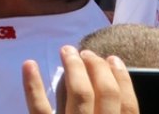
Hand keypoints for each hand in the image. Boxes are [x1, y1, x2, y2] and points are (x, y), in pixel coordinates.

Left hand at [23, 46, 138, 113]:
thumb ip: (110, 111)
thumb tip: (108, 81)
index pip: (128, 106)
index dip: (122, 79)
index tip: (112, 59)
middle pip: (106, 93)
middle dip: (98, 67)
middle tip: (86, 53)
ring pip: (79, 95)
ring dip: (74, 67)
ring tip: (67, 50)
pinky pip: (39, 108)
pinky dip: (33, 85)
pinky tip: (29, 64)